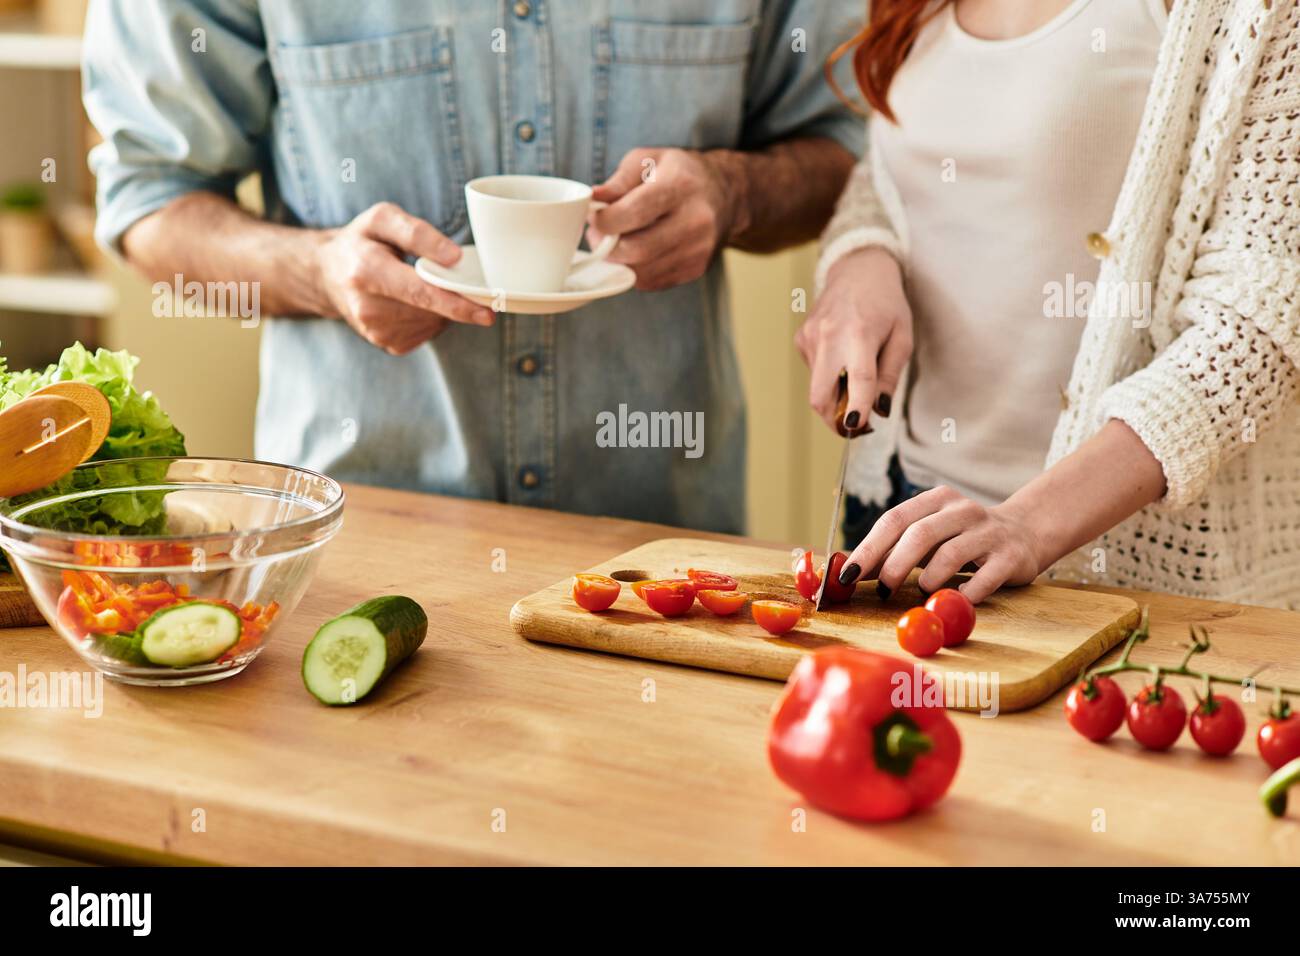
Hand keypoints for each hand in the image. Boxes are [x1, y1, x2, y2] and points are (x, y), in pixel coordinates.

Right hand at [314, 202, 493, 354]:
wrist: (326, 274)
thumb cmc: (361, 241)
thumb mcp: (382, 218)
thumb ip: (418, 232)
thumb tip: (454, 257)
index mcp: (366, 271)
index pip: (419, 292)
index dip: (456, 303)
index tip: (487, 311)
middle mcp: (367, 307)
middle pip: (431, 310)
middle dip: (456, 301)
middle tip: (471, 288)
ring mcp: (375, 331)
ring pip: (433, 323)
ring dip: (443, 307)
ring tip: (424, 285)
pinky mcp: (386, 344)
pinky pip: (427, 332)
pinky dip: (432, 317)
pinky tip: (416, 302)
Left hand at [589, 147, 737, 290]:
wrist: (725, 196)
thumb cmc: (679, 174)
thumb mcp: (649, 160)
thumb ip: (619, 180)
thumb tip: (593, 199)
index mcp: (680, 186)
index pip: (634, 212)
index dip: (604, 221)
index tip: (594, 217)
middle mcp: (695, 221)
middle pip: (637, 249)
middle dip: (607, 245)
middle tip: (598, 234)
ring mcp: (698, 250)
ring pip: (641, 271)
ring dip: (618, 261)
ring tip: (615, 242)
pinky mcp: (696, 269)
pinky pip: (652, 281)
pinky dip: (634, 270)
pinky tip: (635, 252)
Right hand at [796, 246, 910, 432]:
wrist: (857, 270)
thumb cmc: (886, 303)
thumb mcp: (902, 337)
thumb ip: (890, 375)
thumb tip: (878, 409)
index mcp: (859, 333)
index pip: (857, 381)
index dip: (856, 410)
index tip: (859, 428)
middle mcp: (828, 336)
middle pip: (820, 396)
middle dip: (834, 420)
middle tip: (856, 427)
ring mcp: (809, 338)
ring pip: (817, 387)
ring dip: (836, 396)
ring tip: (857, 381)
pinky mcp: (801, 339)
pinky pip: (814, 372)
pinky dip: (829, 377)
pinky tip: (843, 357)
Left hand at [839, 486, 1044, 603]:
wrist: (1025, 533)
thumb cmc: (962, 538)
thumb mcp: (929, 536)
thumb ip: (894, 550)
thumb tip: (850, 572)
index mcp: (936, 500)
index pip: (894, 519)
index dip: (869, 548)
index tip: (848, 574)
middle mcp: (963, 510)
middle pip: (920, 534)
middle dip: (894, 565)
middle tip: (883, 590)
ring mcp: (988, 532)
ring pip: (950, 555)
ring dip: (928, 580)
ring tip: (922, 592)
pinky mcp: (1010, 557)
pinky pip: (983, 580)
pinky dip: (963, 595)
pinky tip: (954, 600)